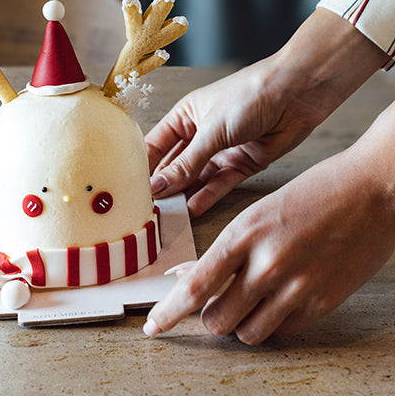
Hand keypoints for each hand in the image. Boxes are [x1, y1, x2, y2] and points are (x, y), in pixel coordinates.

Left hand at [144, 121, 394, 343]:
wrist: (371, 190)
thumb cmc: (314, 192)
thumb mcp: (259, 211)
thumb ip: (227, 248)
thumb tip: (191, 275)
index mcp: (244, 233)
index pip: (195, 285)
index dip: (169, 312)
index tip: (153, 326)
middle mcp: (266, 264)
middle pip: (216, 319)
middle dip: (210, 316)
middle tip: (216, 302)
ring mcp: (296, 287)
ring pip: (247, 333)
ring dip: (240, 323)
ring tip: (249, 300)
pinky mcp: (322, 302)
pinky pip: (281, 332)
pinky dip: (271, 324)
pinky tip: (276, 301)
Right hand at [146, 9, 388, 215]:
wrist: (296, 93)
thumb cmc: (248, 96)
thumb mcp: (211, 131)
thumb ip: (186, 164)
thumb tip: (156, 188)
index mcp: (185, 116)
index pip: (155, 146)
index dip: (143, 167)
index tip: (131, 192)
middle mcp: (201, 133)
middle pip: (176, 165)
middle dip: (164, 186)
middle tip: (148, 211)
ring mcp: (223, 149)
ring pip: (198, 177)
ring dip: (185, 194)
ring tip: (169, 217)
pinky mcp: (244, 162)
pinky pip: (222, 182)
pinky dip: (209, 195)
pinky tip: (194, 209)